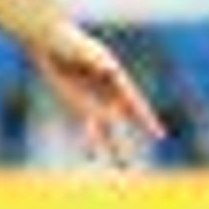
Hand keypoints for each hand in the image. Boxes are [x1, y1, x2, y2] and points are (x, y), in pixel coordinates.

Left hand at [28, 25, 162, 167]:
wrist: (49, 42)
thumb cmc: (68, 42)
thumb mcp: (83, 51)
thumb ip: (96, 61)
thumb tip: (111, 71)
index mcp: (116, 78)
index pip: (135, 103)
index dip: (147, 119)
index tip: (159, 136)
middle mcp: (109, 93)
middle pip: (126, 119)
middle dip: (138, 131)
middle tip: (150, 148)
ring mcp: (94, 101)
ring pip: (106, 129)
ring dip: (114, 147)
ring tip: (123, 166)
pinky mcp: (78, 105)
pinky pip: (86, 127)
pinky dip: (89, 141)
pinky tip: (92, 156)